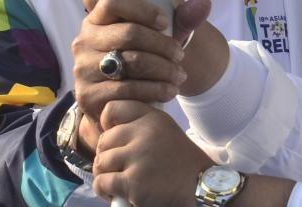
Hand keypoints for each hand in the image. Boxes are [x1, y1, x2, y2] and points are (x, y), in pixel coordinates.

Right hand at [71, 0, 187, 152]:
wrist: (117, 102)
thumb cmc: (136, 60)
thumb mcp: (154, 36)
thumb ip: (181, 18)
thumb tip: (205, 4)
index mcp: (95, 19)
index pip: (114, 2)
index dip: (143, 10)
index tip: (165, 22)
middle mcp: (83, 41)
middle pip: (129, 33)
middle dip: (162, 44)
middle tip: (180, 55)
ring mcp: (83, 69)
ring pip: (131, 62)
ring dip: (163, 69)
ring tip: (180, 75)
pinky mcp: (88, 95)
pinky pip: (127, 89)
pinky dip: (155, 90)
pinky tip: (170, 91)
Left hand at [93, 100, 213, 206]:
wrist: (200, 188)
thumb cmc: (180, 163)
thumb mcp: (164, 130)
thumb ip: (140, 125)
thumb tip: (106, 129)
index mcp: (152, 118)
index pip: (112, 109)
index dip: (107, 125)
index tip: (113, 139)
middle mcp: (145, 134)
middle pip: (104, 140)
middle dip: (106, 156)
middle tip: (117, 168)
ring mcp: (138, 158)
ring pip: (101, 162)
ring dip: (104, 174)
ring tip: (115, 181)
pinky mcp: (133, 182)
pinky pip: (102, 182)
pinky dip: (103, 190)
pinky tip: (113, 193)